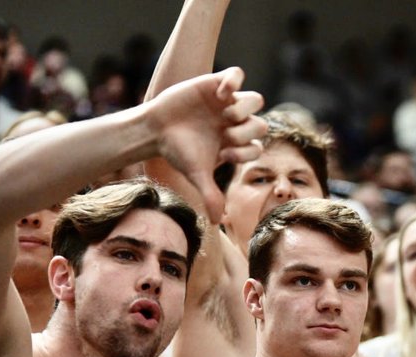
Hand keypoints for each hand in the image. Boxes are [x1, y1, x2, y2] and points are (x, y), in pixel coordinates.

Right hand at [148, 67, 266, 221]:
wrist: (155, 129)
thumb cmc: (177, 152)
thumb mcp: (196, 174)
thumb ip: (210, 195)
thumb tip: (218, 223)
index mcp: (236, 143)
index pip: (257, 147)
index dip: (246, 151)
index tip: (224, 154)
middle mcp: (235, 123)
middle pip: (261, 124)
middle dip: (246, 131)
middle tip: (225, 133)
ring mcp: (226, 103)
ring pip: (256, 100)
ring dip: (245, 108)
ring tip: (226, 114)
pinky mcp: (214, 84)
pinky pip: (236, 74)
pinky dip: (234, 81)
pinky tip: (220, 93)